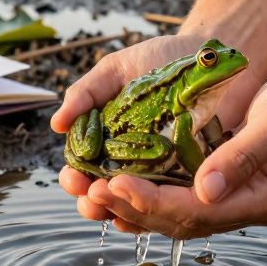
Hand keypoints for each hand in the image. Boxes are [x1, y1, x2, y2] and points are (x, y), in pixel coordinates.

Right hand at [53, 34, 259, 223]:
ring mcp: (164, 171)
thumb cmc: (159, 59)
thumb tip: (56, 123)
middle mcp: (132, 161)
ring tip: (117, 210)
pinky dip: (164, 211)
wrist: (209, 53)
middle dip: (94, 202)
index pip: (84, 169)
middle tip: (92, 197)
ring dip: (124, 212)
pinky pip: (178, 201)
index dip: (75, 178)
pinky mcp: (195, 175)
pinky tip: (155, 212)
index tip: (73, 179)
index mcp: (107, 139)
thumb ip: (87, 93)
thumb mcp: (117, 70)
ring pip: (139, 205)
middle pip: (107, 194)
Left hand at [62, 58, 266, 238]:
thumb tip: (203, 190)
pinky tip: (119, 184)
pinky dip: (149, 193)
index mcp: (265, 200)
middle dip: (133, 208)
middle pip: (182, 221)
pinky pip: (181, 197)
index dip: (152, 202)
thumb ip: (242, 155)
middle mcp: (249, 208)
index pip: (198, 212)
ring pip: (177, 215)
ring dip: (134, 206)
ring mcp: (238, 199)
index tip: (114, 184)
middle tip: (89, 191)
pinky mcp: (227, 184)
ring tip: (92, 193)